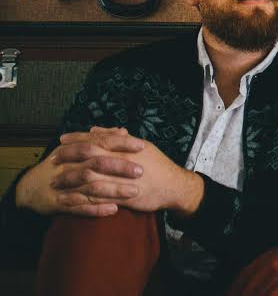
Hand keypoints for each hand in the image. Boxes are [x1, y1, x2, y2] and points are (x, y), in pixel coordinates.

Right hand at [15, 127, 142, 216]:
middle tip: (141, 170)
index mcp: (74, 149)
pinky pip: (79, 207)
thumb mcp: (76, 149)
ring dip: (113, 190)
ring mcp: (63, 185)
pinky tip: (114, 210)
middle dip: (120, 167)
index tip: (141, 145)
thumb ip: (101, 139)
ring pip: (91, 186)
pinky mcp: (58, 203)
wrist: (29, 188)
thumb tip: (123, 130)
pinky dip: (97, 208)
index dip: (120, 143)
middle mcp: (68, 165)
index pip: (99, 142)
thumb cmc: (60, 165)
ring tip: (134, 192)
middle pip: (96, 163)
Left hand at [51, 128, 201, 216]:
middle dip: (68, 158)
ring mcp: (121, 180)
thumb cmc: (157, 164)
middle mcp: (121, 161)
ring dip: (69, 180)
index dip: (77, 139)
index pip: (97, 139)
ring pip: (89, 178)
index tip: (61, 140)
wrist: (173, 185)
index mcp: (125, 148)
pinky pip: (96, 199)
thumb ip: (118, 137)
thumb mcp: (141, 145)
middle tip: (52, 160)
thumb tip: (97, 128)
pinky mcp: (121, 198)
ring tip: (54, 182)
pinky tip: (66, 201)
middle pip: (88, 157)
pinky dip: (79, 200)